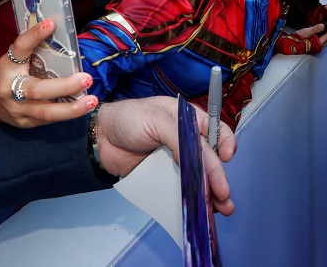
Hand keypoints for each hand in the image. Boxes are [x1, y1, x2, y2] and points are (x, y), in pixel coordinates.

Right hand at [0, 17, 97, 126]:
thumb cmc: (10, 73)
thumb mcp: (17, 58)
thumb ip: (35, 49)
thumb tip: (61, 32)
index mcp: (7, 66)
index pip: (20, 48)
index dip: (34, 35)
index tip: (50, 23)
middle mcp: (9, 89)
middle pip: (38, 90)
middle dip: (65, 86)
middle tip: (86, 78)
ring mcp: (17, 110)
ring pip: (47, 112)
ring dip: (73, 108)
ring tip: (91, 100)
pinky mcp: (25, 123)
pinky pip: (49, 120)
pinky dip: (67, 113)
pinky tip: (83, 107)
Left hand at [95, 95, 235, 215]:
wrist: (100, 139)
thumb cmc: (127, 119)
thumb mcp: (156, 120)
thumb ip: (180, 138)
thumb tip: (198, 162)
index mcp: (188, 118)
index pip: (215, 130)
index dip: (225, 143)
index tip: (226, 157)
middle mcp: (186, 138)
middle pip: (211, 158)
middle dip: (219, 177)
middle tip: (223, 194)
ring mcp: (177, 159)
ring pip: (200, 177)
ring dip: (212, 193)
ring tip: (221, 208)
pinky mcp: (165, 176)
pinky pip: (183, 188)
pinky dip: (194, 199)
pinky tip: (202, 209)